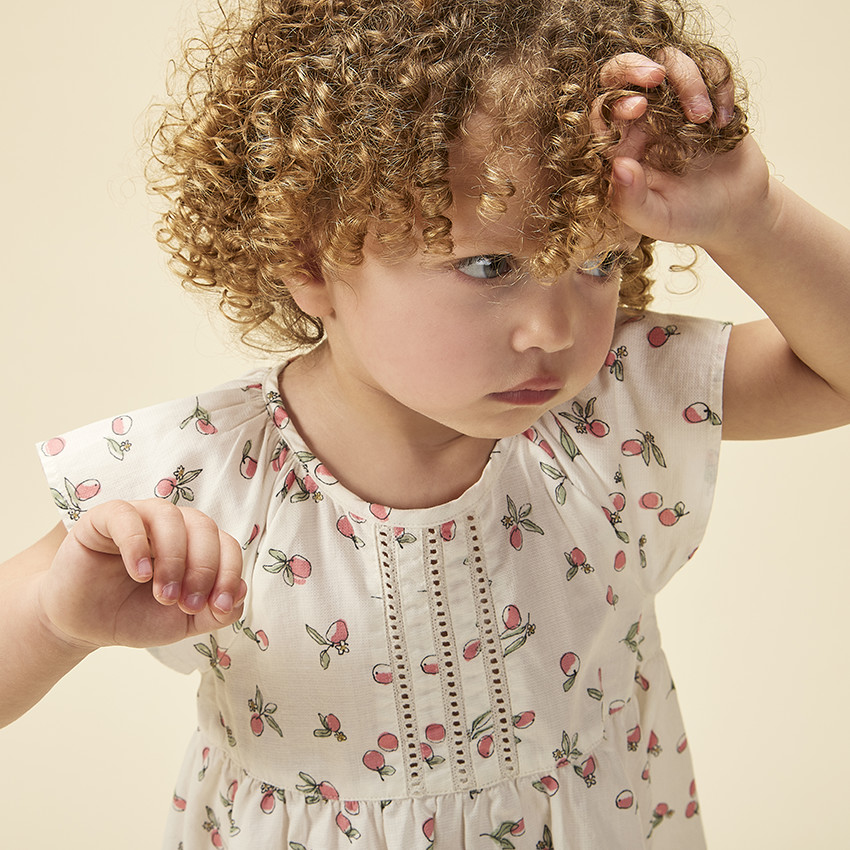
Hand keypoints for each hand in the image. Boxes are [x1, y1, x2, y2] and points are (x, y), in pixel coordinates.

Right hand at [38, 500, 246, 649]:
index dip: (229, 574)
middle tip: (185, 604)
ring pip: (170, 516)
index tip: (219, 607)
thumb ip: (216, 612)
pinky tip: (140, 573)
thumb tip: (241, 593)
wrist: (86, 626)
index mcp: (197, 544)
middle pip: (204, 527)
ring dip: (174, 558)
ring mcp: (140, 517)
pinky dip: (138, 543)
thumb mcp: (184, 621)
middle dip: (202, 569)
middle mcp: (173, 525)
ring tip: (164, 594)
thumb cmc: (137, 616)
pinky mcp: (104, 518)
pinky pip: (126, 515)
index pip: (227, 545)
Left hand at [593, 50, 772, 252]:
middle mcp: (640, 120)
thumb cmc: (687, 219)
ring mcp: (672, 103)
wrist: (734, 212)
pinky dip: (719, 85)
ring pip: (669, 62)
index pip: (600, 112)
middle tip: (656, 77)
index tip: (636, 107)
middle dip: (634, 66)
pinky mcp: (706, 94)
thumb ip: (630, 201)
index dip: (611, 102)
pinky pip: (709, 68)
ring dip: (687, 80)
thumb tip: (618, 166)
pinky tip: (723, 122)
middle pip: (622, 72)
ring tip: (703, 118)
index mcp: (619, 147)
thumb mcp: (656, 219)